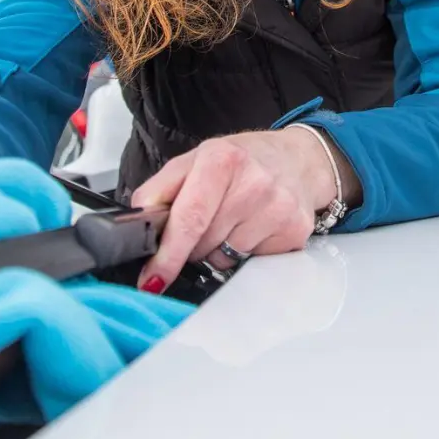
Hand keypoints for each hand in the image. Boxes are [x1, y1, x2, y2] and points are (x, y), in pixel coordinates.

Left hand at [129, 126, 358, 292]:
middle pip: (202, 244)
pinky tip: (253, 228)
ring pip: (224, 258)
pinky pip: (250, 263)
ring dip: (218, 249)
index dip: (168, 254)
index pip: (189, 218)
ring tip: (233, 220)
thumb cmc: (242, 161)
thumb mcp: (194, 160)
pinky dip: (244, 252)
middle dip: (192, 244)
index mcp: (222, 160)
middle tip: (206, 220)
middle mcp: (254, 183)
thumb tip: (139, 223)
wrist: (298, 160)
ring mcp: (278, 209)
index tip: (153, 278)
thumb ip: (159, 190)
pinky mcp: (294, 232)